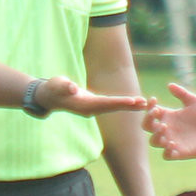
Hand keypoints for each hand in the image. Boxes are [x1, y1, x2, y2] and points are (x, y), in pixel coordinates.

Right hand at [31, 75, 149, 116]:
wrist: (49, 97)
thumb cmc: (52, 89)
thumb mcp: (56, 85)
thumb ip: (64, 86)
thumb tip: (72, 88)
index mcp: (84, 105)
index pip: (104, 103)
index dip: (119, 102)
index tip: (132, 102)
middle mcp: (90, 110)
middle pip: (112, 108)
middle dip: (129, 106)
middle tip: (145, 104)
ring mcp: (93, 110)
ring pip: (114, 108)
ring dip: (129, 107)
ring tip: (145, 104)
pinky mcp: (95, 107)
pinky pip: (111, 107)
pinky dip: (123, 105)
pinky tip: (134, 103)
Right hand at [145, 84, 195, 158]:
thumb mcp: (193, 102)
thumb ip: (182, 93)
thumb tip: (169, 85)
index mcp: (167, 117)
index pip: (150, 112)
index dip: (148, 106)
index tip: (154, 100)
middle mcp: (166, 129)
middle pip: (146, 126)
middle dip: (148, 120)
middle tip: (156, 114)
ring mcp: (170, 142)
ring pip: (154, 142)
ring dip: (156, 135)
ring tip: (165, 128)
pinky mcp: (178, 153)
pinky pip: (166, 155)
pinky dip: (167, 150)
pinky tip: (173, 143)